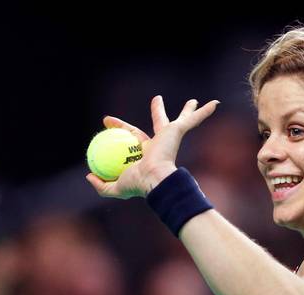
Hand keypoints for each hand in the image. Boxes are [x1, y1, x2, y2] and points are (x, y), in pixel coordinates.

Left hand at [85, 95, 218, 198]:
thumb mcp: (114, 187)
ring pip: (180, 119)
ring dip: (187, 110)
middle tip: (156, 99)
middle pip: (160, 123)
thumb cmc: (138, 184)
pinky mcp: (178, 132)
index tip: (105, 121)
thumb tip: (88, 175)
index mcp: (146, 153)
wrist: (157, 181)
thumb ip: (101, 185)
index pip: (132, 136)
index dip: (119, 127)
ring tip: (192, 101)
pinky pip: (192, 120)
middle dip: (159, 112)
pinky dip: (204, 113)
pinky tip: (215, 104)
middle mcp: (160, 144)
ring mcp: (170, 137)